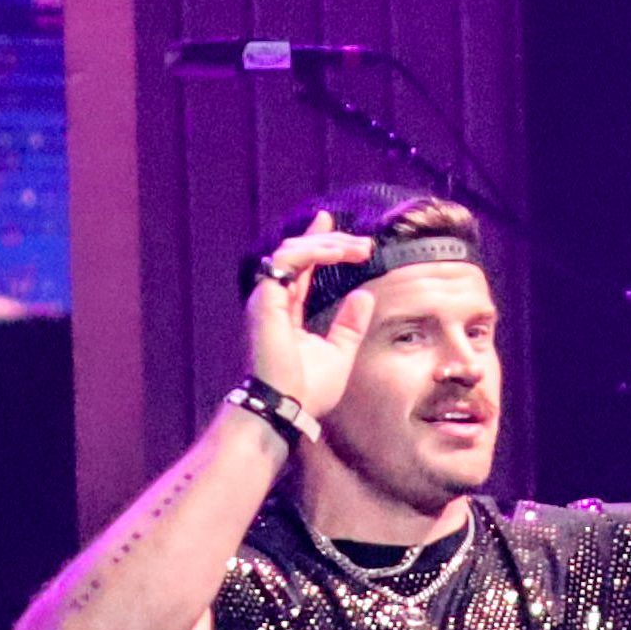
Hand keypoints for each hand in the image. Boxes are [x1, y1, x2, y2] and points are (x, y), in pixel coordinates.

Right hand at [244, 224, 375, 425]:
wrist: (287, 407)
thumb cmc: (308, 390)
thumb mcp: (339, 353)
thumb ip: (349, 325)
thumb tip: (363, 295)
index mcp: (287, 311)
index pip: (300, 267)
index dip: (316, 242)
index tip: (331, 222)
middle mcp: (274, 300)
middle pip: (299, 254)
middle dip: (331, 240)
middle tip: (364, 244)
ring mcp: (267, 297)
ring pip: (293, 250)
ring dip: (327, 242)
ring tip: (358, 248)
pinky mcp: (266, 298)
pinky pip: (289, 259)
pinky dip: (315, 250)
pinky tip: (339, 253)